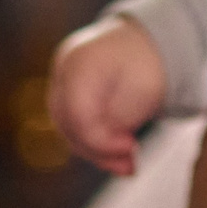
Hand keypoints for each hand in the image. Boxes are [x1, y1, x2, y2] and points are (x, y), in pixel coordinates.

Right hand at [48, 16, 168, 176]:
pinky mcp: (63, 90)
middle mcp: (62, 69)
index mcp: (81, 63)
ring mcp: (59, 78)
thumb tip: (107, 152)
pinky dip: (92, 140)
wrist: (145, 40)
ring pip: (67, 128)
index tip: (132, 148)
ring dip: (96, 150)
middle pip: (69, 124)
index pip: (79, 116)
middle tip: (130, 166)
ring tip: (127, 163)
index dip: (102, 142)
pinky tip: (116, 152)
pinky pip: (71, 123)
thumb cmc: (147, 64)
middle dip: (99, 151)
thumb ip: (119, 122)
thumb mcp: (142, 93)